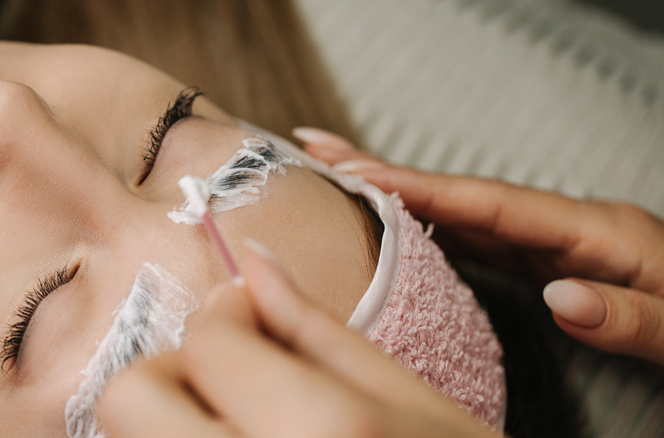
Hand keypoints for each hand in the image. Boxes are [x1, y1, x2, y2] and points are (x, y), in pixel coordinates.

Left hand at [98, 241, 495, 437]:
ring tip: (242, 423)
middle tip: (234, 380)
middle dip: (175, 371)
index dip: (227, 317)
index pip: (208, 342)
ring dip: (173, 417)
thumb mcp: (412, 402)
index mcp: (324, 433)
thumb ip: (315, 328)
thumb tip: (252, 264)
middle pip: (129, 399)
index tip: (251, 317)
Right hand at [294, 127, 663, 364]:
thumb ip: (628, 315)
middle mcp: (558, 223)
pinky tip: (392, 226)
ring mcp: (547, 237)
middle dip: (385, 168)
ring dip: (395, 193)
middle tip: (317, 148)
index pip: (488, 203)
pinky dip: (425, 225)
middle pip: (458, 191)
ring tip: (334, 178)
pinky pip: (472, 237)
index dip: (420, 188)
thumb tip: (559, 296)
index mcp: (591, 228)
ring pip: (457, 210)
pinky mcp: (542, 256)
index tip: (357, 176)